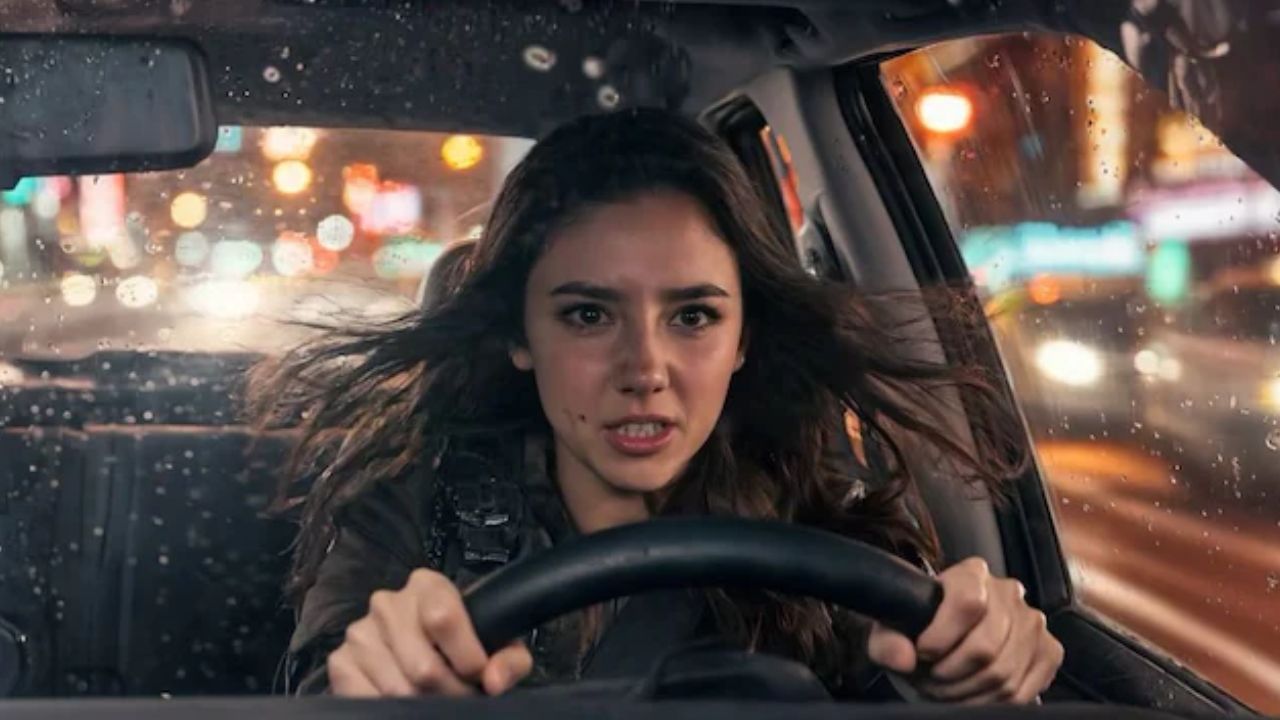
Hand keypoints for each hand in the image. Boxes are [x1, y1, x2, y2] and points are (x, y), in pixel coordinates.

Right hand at [327, 568, 532, 697]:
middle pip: (424, 666)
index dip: (467, 657)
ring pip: (399, 689)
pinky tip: (406, 702)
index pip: (443, 617)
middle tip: (460, 697)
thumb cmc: (462, 645)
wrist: (426, 650)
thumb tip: (492, 681)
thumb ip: (508, 660)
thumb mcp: (497, 644)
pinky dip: (392, 709)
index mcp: (427, 586)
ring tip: (436, 699)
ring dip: (423, 705)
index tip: (478, 674)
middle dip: (449, 692)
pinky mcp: (340, 662)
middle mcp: (388, 603)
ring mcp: (360, 633)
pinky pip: (368, 699)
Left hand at [866, 557, 1062, 703]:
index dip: (942, 636)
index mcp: (972, 574)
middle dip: (950, 674)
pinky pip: (1023, 691)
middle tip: (931, 679)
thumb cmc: (920, 630)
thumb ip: (888, 640)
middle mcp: (1009, 592)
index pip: (968, 602)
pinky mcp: (1049, 651)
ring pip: (1003, 674)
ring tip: (946, 688)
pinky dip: (993, 702)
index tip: (923, 653)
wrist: (948, 639)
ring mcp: (1033, 622)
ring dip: (967, 692)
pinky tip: (973, 694)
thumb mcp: (892, 629)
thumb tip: (903, 657)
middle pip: (985, 647)